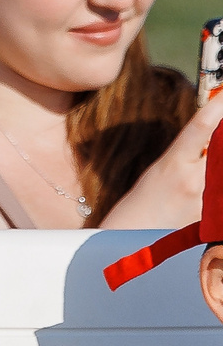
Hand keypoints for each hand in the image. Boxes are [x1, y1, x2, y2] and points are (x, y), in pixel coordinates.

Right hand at [106, 90, 222, 229]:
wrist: (133, 240)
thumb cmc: (143, 202)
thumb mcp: (162, 168)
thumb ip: (191, 151)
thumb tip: (217, 129)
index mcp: (173, 164)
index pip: (202, 127)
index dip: (218, 105)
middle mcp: (194, 181)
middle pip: (222, 146)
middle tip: (219, 128)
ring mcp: (207, 201)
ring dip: (218, 162)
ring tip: (197, 168)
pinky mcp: (214, 217)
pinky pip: (221, 191)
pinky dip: (218, 181)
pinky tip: (203, 185)